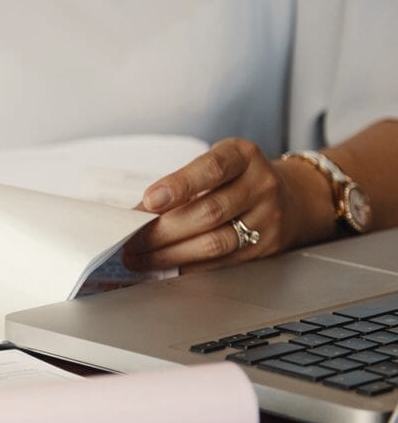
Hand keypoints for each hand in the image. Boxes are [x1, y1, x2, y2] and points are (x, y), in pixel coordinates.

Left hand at [122, 137, 317, 273]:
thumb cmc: (237, 179)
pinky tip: (166, 266)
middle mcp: (260, 185)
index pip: (212, 169)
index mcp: (243, 156)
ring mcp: (267, 218)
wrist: (291, 197)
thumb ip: (179, 184)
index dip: (179, 185)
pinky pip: (221, 262)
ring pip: (214, 243)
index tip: (150, 199)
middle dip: (162, 231)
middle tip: (131, 241)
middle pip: (208, 212)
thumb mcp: (213, 166)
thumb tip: (137, 215)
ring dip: (170, 254)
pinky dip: (188, 266)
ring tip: (140, 258)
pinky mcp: (265, 248)